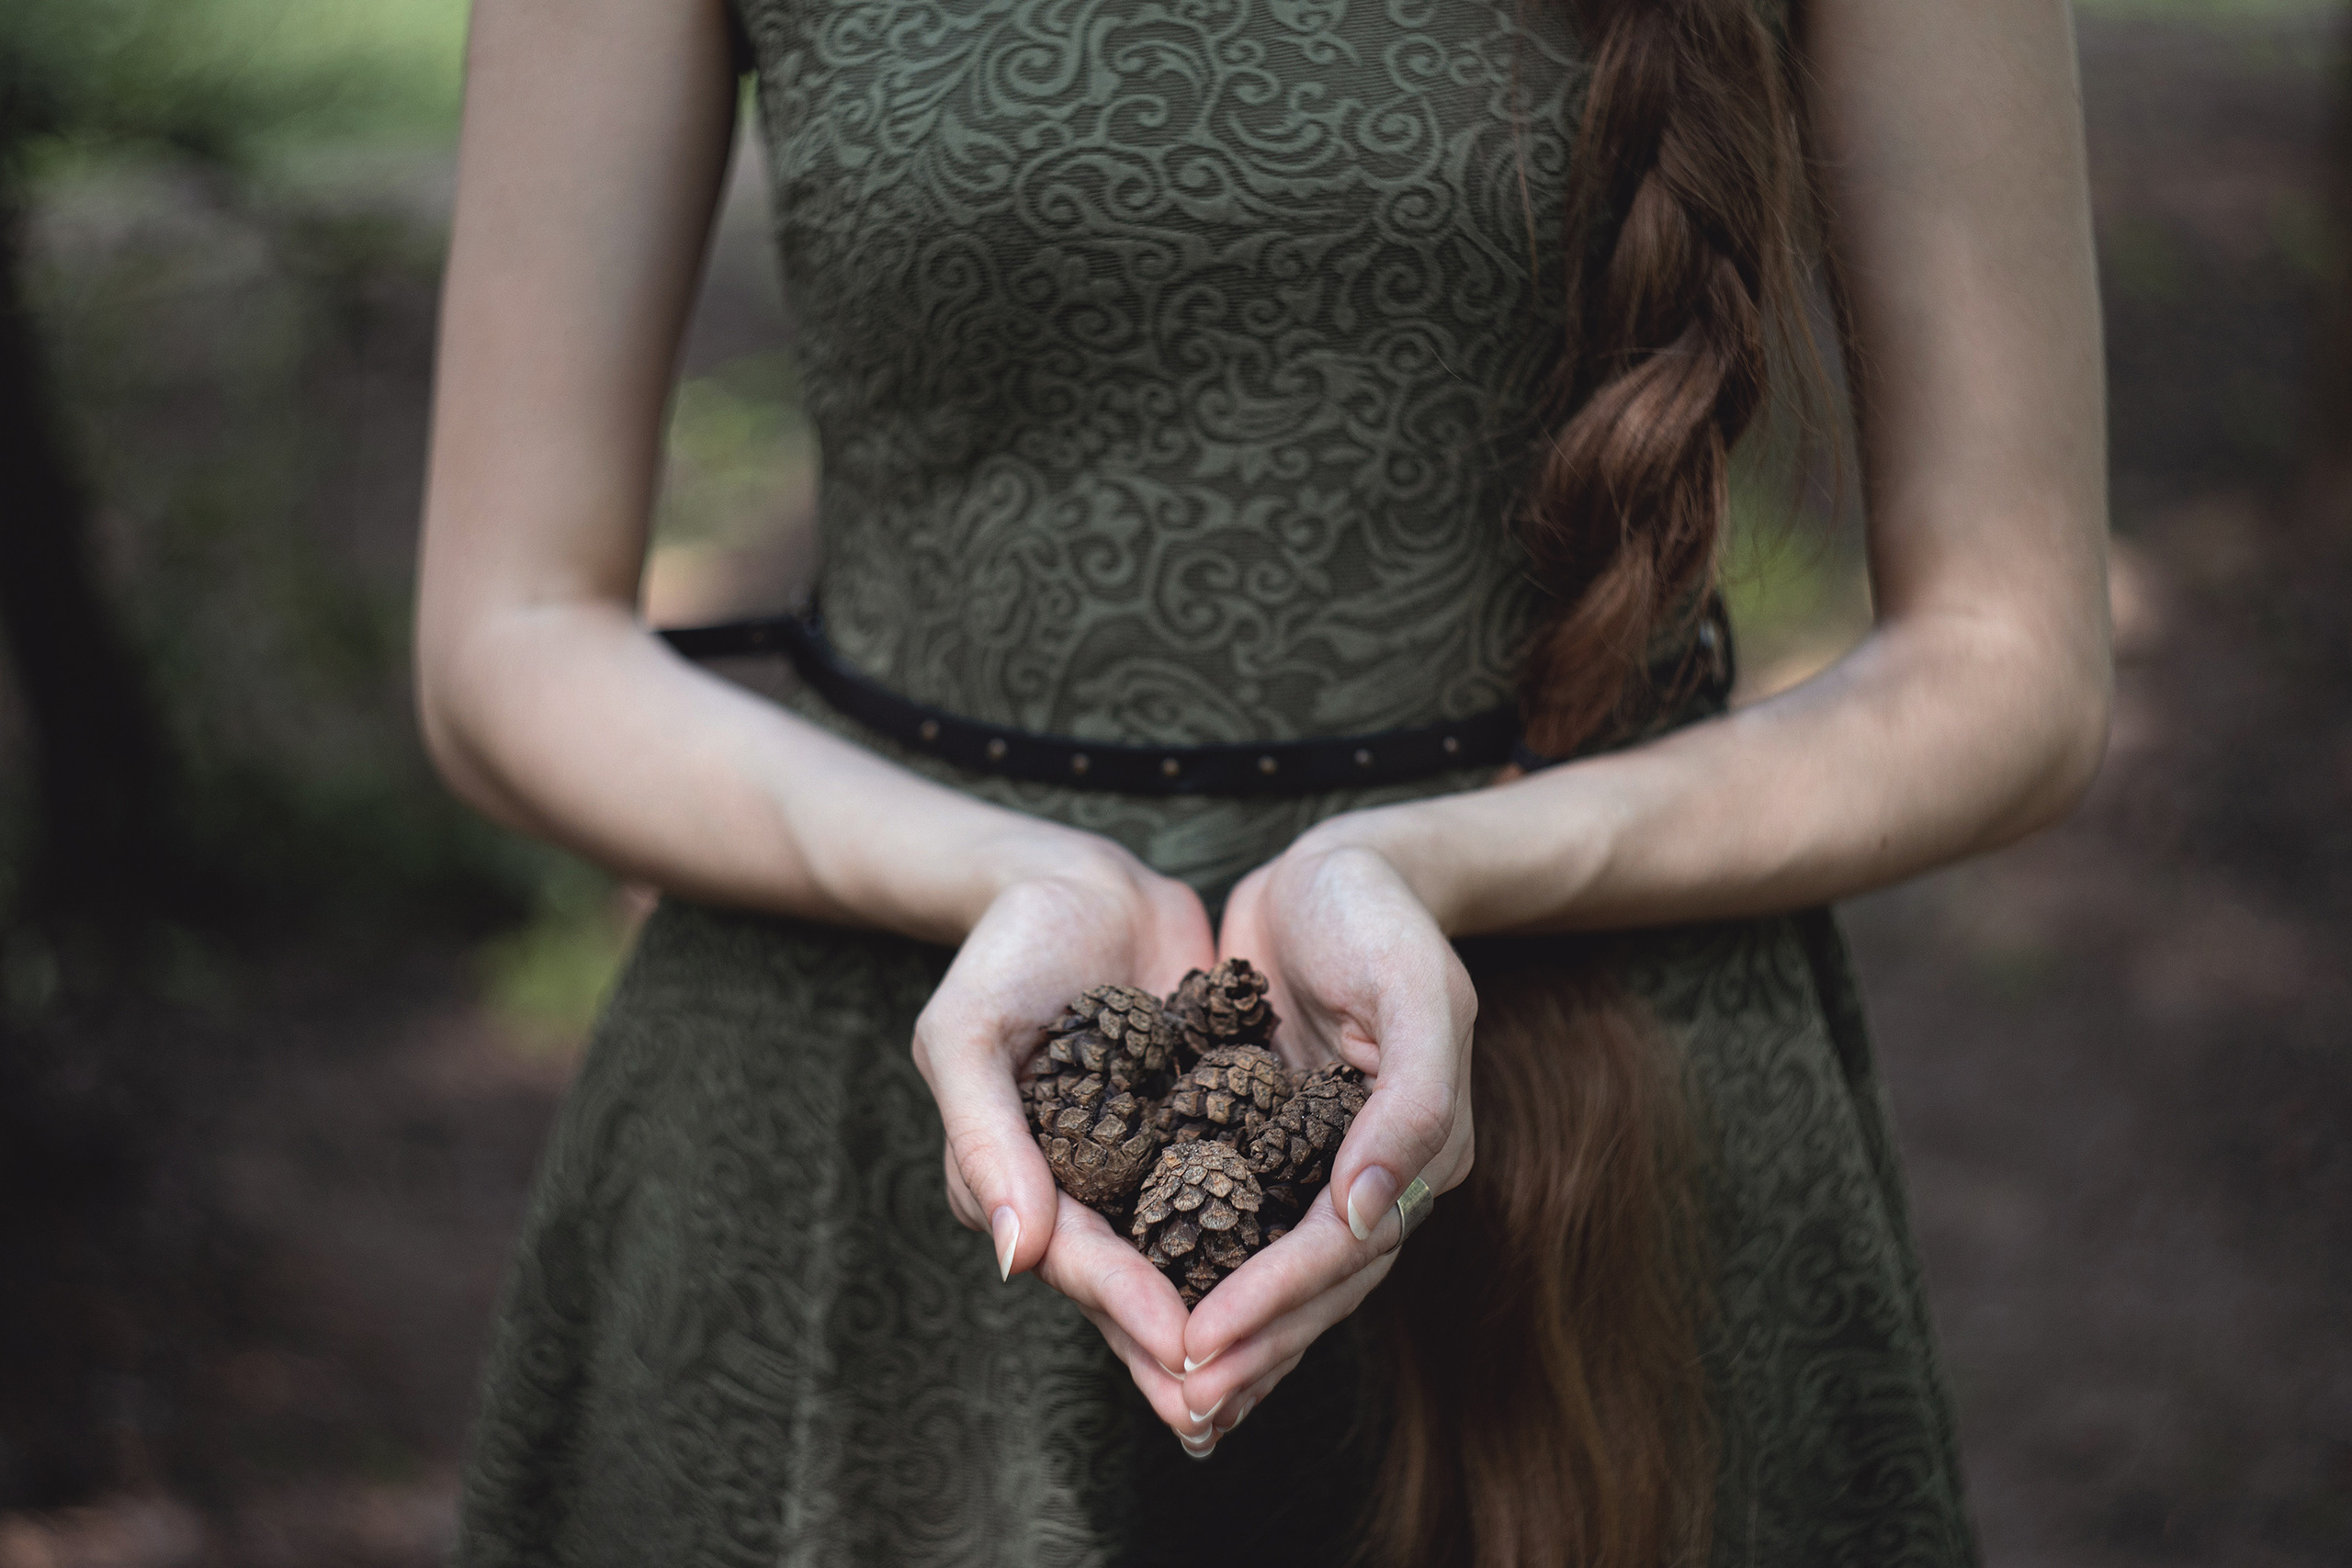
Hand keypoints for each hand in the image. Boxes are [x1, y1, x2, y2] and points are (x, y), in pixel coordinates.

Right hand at [910, 839, 1217, 1436]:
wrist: (1078, 882)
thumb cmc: (1006, 951)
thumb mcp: (968, 1033)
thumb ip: (985, 1139)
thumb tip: (1012, 1256)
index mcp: (1024, 1180)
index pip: (1080, 1259)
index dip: (1127, 1307)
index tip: (1180, 1349)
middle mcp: (1089, 1190)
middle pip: (1137, 1286)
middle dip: (1179, 1352)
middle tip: (1223, 1413)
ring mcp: (1152, 1163)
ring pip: (1194, 1258)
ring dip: (1230, 1317)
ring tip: (1272, 1380)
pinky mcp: (1208, 1129)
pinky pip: (1240, 1196)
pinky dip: (1269, 1240)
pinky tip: (1321, 1276)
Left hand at [1175, 837, 1476, 1450]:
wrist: (1338, 867)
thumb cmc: (1378, 914)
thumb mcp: (1415, 988)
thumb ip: (1412, 1099)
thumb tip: (1370, 1212)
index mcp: (1420, 1148)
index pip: (1343, 1249)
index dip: (1277, 1302)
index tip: (1205, 1344)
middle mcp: (1375, 1172)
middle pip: (1315, 1285)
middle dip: (1253, 1347)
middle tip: (1181, 1404)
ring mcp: (1323, 1166)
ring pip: (1281, 1275)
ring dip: (1237, 1342)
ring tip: (1177, 1405)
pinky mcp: (1274, 1147)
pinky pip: (1245, 1230)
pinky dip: (1215, 1283)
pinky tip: (1168, 1329)